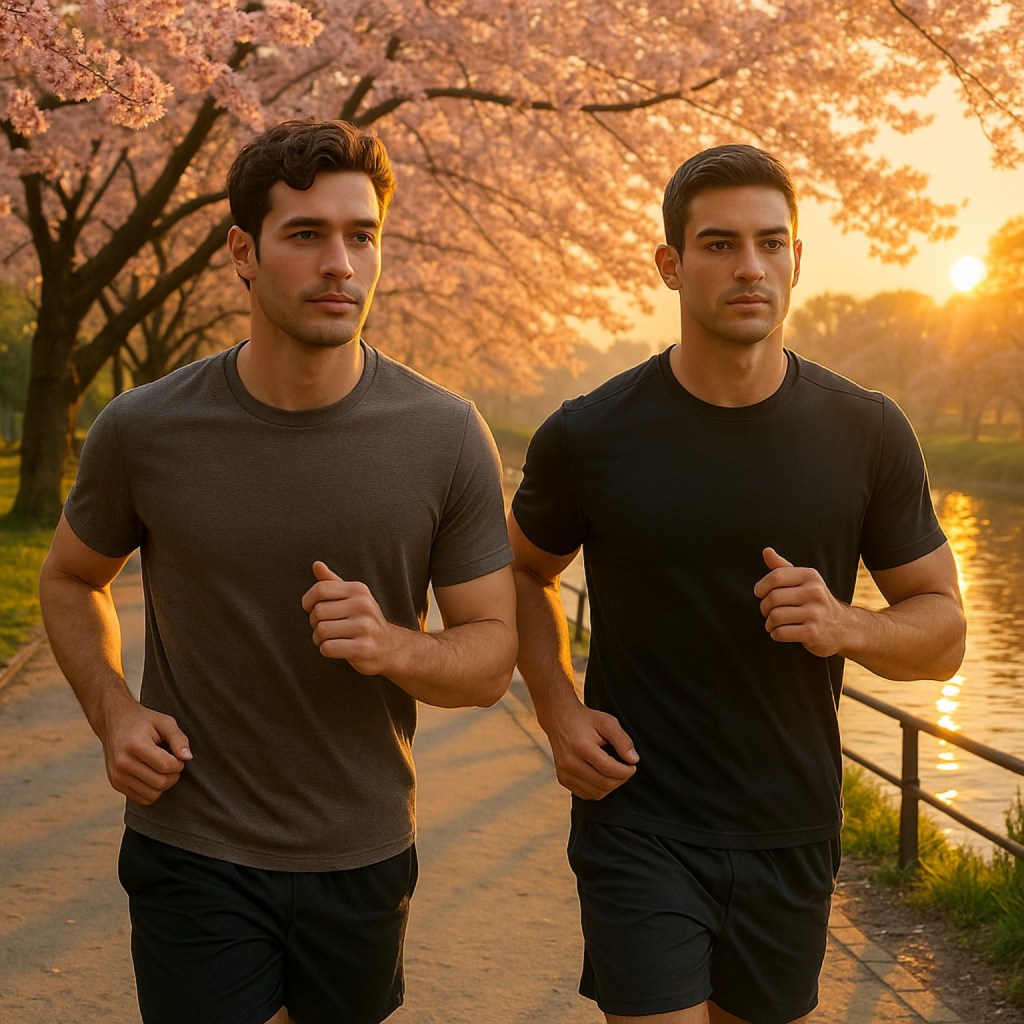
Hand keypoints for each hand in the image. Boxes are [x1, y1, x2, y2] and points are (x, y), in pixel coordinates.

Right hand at [98, 695, 191, 804]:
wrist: (114, 722)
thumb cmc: (144, 721)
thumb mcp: (165, 722)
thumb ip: (179, 739)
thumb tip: (188, 758)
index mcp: (135, 746)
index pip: (166, 766)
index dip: (179, 763)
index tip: (178, 756)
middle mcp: (123, 763)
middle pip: (160, 783)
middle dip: (174, 775)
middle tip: (173, 763)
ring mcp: (117, 776)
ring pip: (152, 794)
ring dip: (164, 785)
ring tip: (163, 769)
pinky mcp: (116, 784)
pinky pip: (142, 799)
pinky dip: (153, 791)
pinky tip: (152, 775)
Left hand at [301, 561, 399, 675]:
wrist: (389, 646)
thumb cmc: (364, 620)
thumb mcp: (352, 597)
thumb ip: (332, 582)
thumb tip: (316, 564)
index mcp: (359, 590)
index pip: (321, 589)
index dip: (308, 600)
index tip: (310, 608)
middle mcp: (363, 605)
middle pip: (318, 612)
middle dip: (315, 623)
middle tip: (327, 627)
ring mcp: (365, 627)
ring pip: (321, 631)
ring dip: (320, 639)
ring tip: (332, 638)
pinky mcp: (363, 648)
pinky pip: (328, 648)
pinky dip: (327, 650)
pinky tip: (338, 649)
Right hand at [540, 700, 637, 799]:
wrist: (559, 720)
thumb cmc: (586, 720)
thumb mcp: (607, 722)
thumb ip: (622, 740)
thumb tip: (634, 760)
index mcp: (581, 747)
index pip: (609, 769)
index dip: (626, 771)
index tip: (633, 765)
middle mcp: (570, 763)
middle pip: (604, 784)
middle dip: (621, 779)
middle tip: (626, 769)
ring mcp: (564, 773)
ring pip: (597, 793)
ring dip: (611, 786)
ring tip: (614, 772)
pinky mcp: (563, 779)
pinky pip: (587, 795)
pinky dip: (599, 790)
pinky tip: (602, 776)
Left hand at [754, 547, 847, 656]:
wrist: (843, 627)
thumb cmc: (815, 601)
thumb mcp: (804, 581)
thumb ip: (783, 567)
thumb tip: (766, 551)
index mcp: (811, 576)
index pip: (776, 576)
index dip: (761, 586)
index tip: (760, 593)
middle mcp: (815, 592)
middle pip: (773, 598)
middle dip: (764, 607)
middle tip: (767, 612)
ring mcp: (815, 613)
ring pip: (775, 616)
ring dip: (769, 623)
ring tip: (773, 623)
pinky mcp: (813, 633)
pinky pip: (780, 633)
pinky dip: (775, 634)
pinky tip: (780, 632)